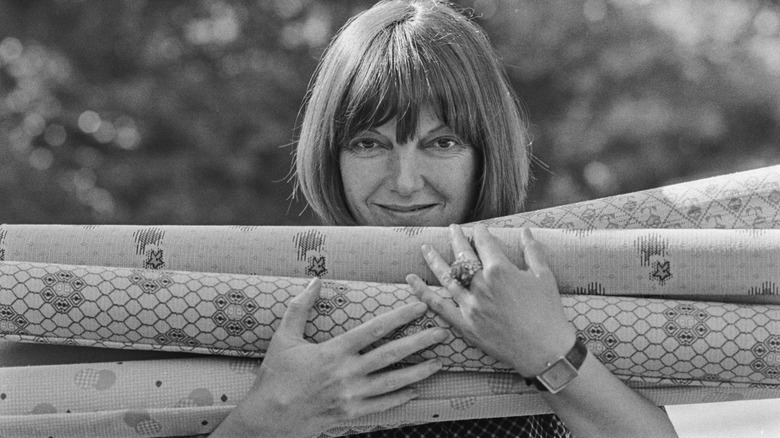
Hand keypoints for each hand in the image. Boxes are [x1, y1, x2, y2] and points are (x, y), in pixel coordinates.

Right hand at [214, 277, 446, 437]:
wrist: (268, 417)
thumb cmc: (275, 375)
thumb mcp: (284, 337)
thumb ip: (300, 307)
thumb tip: (314, 281)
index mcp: (334, 351)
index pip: (374, 329)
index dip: (400, 316)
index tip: (420, 306)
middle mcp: (347, 373)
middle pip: (391, 354)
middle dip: (420, 342)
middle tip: (442, 332)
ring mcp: (351, 395)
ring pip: (393, 382)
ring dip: (419, 371)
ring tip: (439, 362)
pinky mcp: (351, 414)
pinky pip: (382, 406)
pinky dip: (400, 398)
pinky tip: (415, 391)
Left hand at [407, 224, 575, 376]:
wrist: (545, 350)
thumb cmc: (549, 312)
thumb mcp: (544, 276)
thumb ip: (532, 250)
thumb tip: (525, 231)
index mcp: (500, 270)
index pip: (484, 242)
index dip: (480, 232)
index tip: (479, 228)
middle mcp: (481, 285)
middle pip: (462, 256)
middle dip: (456, 239)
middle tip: (452, 228)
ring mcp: (470, 305)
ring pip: (446, 277)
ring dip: (434, 260)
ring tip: (424, 247)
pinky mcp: (464, 324)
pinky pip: (438, 306)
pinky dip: (422, 293)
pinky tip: (411, 280)